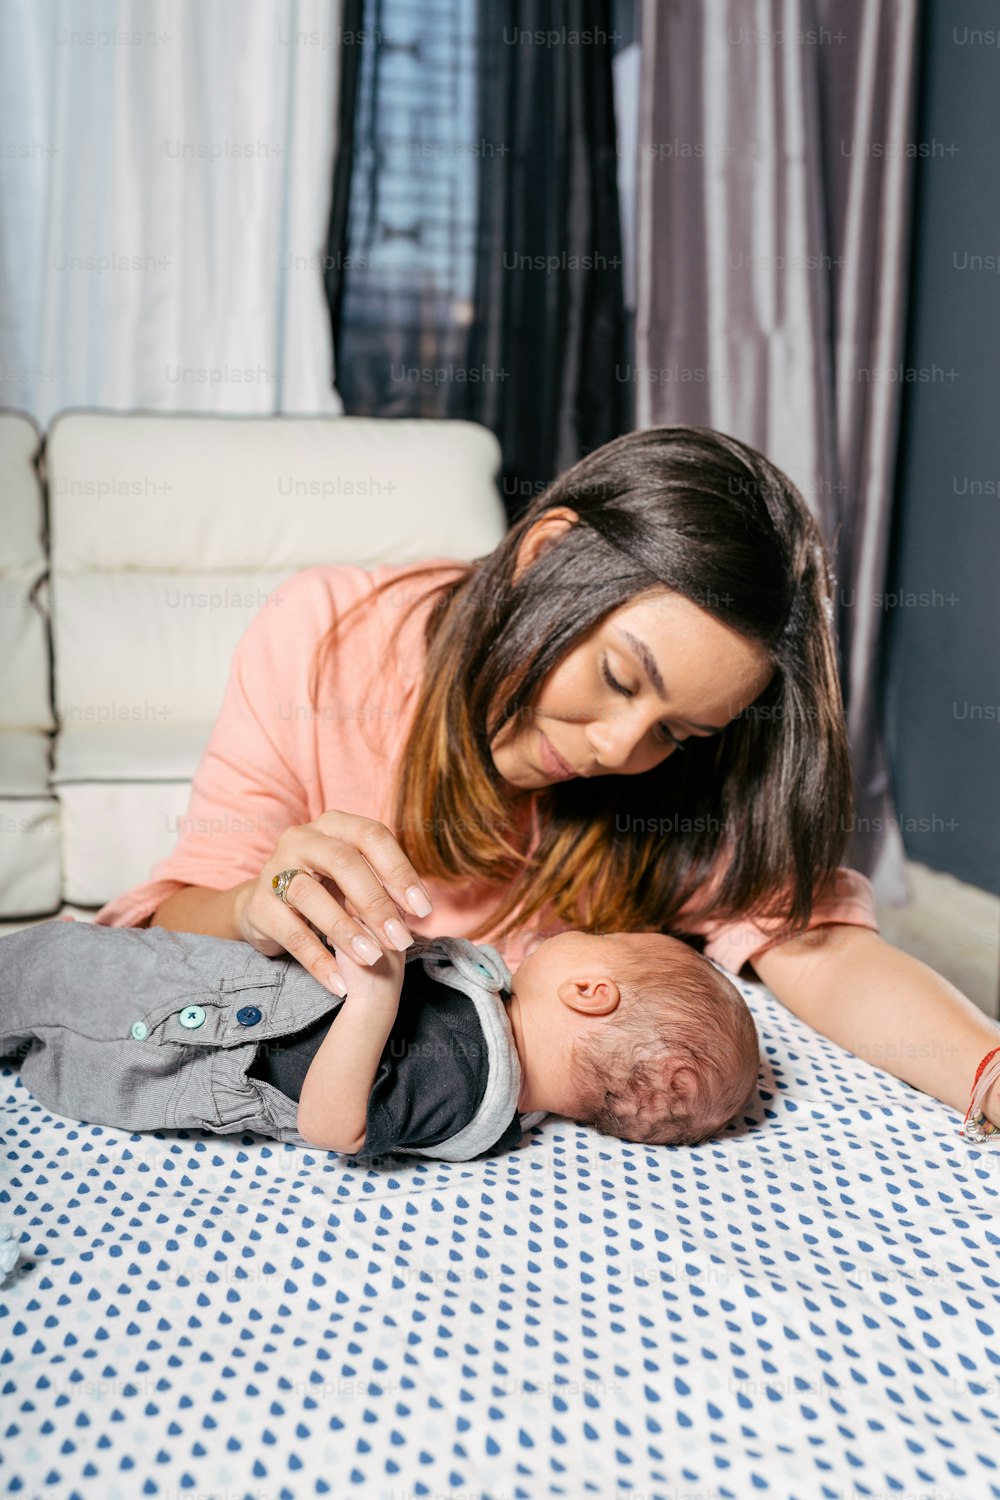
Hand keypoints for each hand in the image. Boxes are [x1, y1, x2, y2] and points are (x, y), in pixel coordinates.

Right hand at [232, 810, 432, 994]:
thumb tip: (419, 909)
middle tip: (401, 939)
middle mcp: (302, 839)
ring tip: (372, 958)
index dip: (400, 871)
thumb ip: (383, 885)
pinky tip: (339, 982)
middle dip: (376, 903)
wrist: (265, 906)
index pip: (372, 836)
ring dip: (346, 930)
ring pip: (311, 895)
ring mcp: (275, 870)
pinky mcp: (259, 906)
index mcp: (334, 825)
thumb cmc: (325, 888)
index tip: (422, 909)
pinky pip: (291, 933)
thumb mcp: (355, 879)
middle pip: (343, 862)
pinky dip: (318, 960)